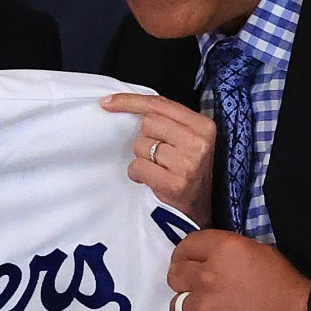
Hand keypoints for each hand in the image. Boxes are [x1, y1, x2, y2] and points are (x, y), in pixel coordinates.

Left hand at [101, 93, 215, 224]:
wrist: (201, 209)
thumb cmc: (190, 171)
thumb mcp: (189, 140)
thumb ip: (168, 121)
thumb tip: (128, 105)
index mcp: (203, 126)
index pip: (160, 104)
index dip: (130, 101)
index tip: (107, 102)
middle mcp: (198, 142)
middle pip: (148, 123)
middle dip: (145, 137)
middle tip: (159, 154)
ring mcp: (187, 163)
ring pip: (140, 145)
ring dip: (142, 158)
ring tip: (159, 169)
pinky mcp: (174, 183)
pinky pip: (138, 166)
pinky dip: (138, 173)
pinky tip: (151, 179)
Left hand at [167, 229, 310, 310]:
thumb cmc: (287, 289)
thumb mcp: (260, 253)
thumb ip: (226, 253)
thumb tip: (204, 259)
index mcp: (224, 250)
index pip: (187, 246)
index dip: (184, 256)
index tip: (187, 264)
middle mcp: (207, 277)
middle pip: (176, 277)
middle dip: (187, 282)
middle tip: (204, 292)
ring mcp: (203, 310)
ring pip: (177, 307)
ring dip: (192, 310)